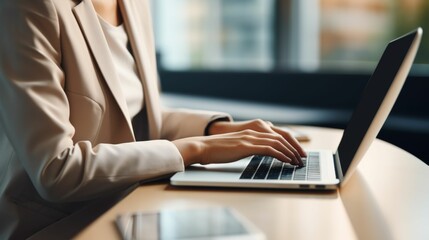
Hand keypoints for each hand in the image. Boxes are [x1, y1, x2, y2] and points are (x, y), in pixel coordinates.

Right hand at [173, 119, 305, 165]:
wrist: (203, 147)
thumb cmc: (216, 151)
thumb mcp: (235, 147)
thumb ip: (247, 147)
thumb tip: (257, 154)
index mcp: (251, 132)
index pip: (276, 135)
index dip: (289, 142)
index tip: (297, 152)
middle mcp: (253, 132)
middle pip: (281, 136)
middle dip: (295, 147)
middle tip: (303, 158)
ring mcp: (250, 138)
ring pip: (278, 142)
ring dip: (291, 152)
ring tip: (298, 162)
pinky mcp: (247, 146)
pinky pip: (270, 149)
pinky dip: (281, 155)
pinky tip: (287, 161)